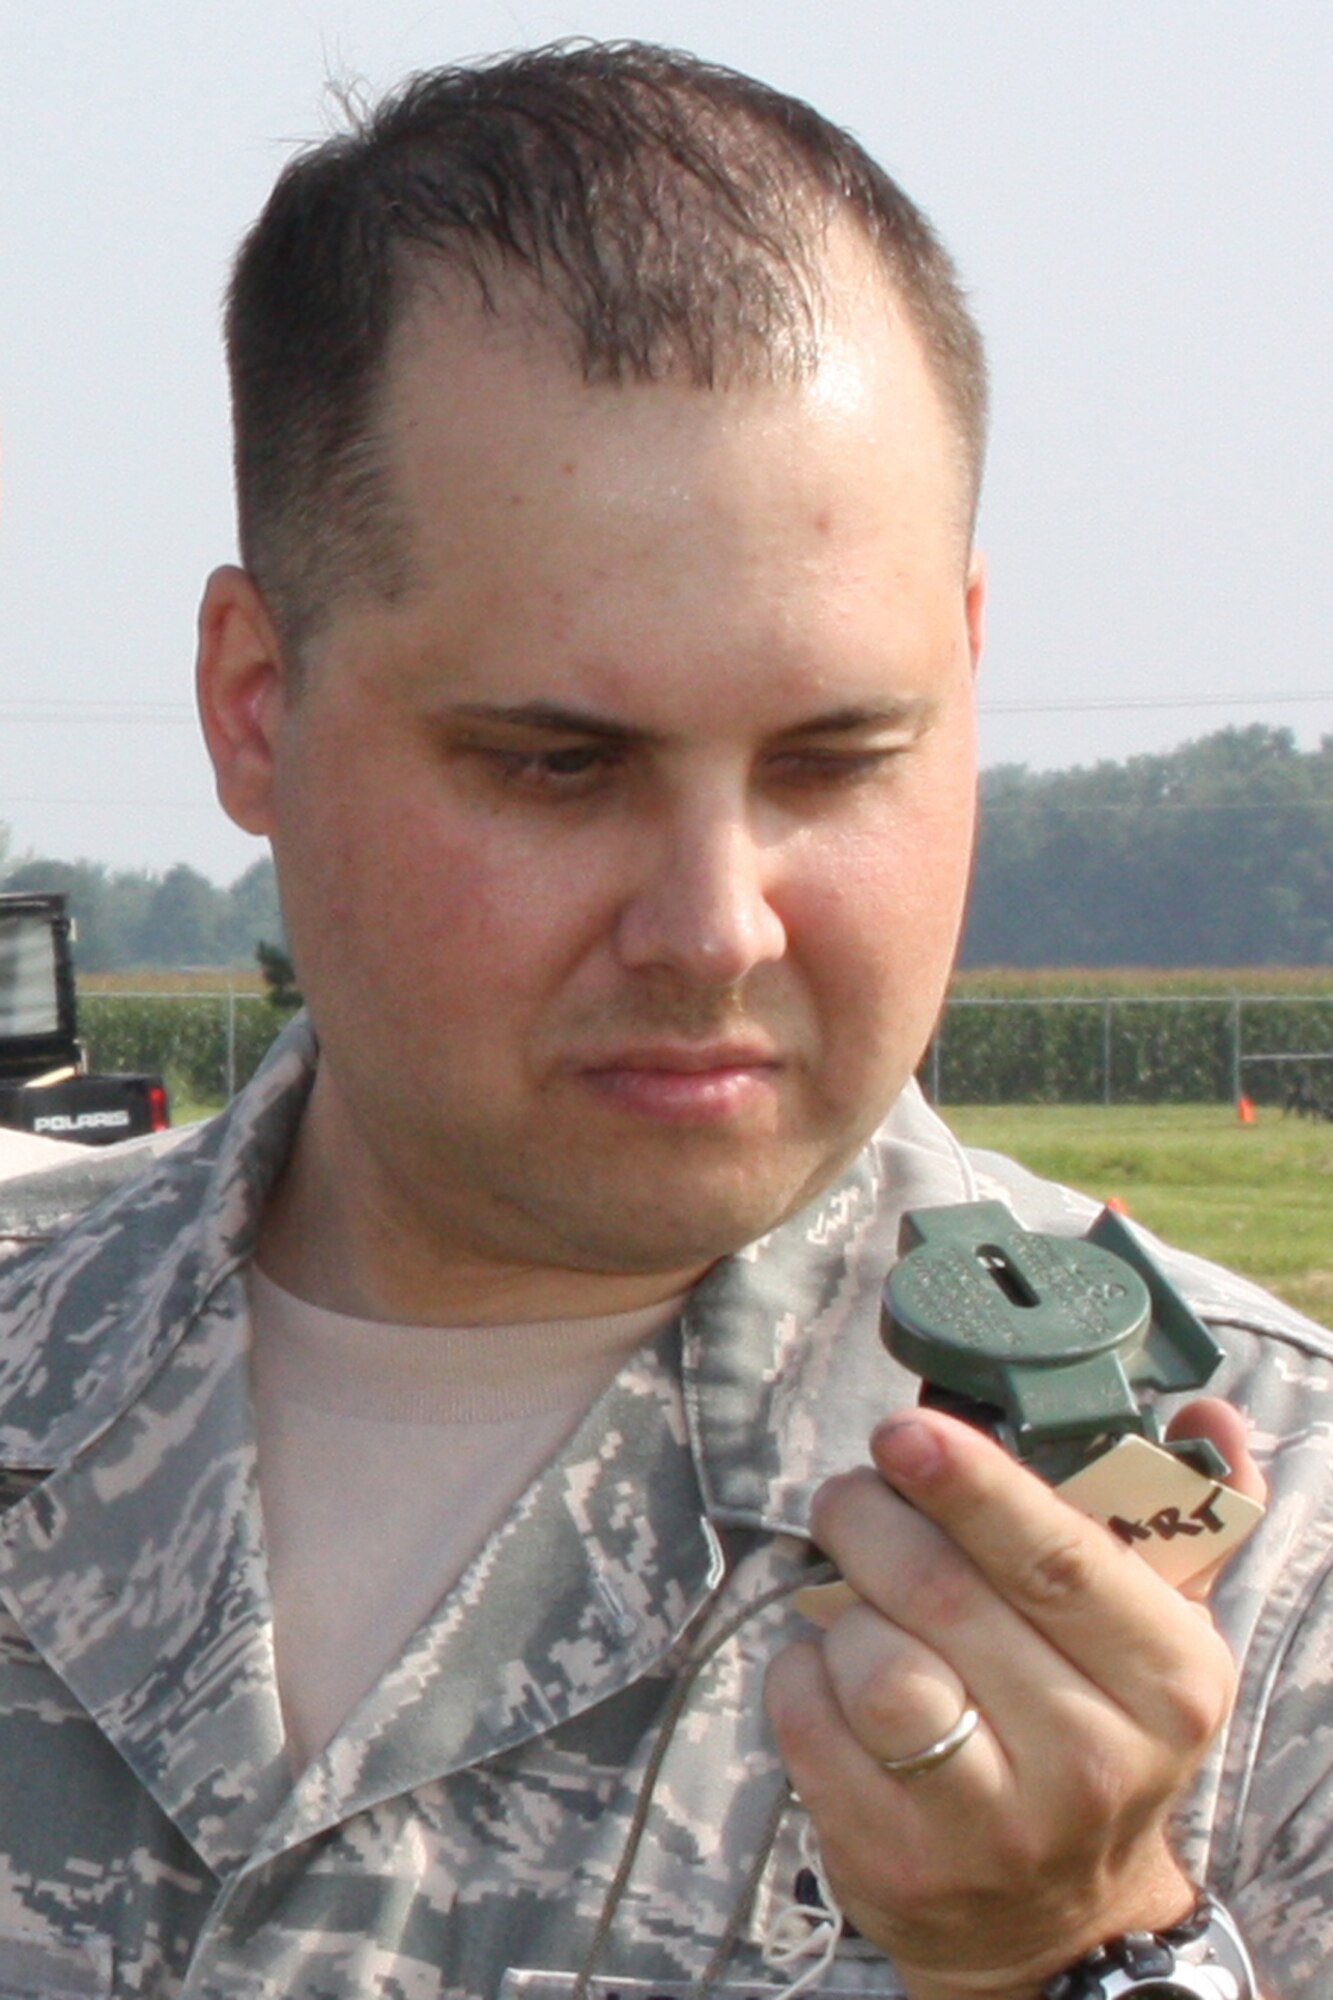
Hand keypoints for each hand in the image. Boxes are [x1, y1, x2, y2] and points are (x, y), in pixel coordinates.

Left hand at [764, 1399, 1264, 1999]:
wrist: (1053, 1916)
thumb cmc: (1093, 1726)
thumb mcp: (1159, 1631)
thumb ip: (1176, 1513)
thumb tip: (1204, 1411)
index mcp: (1167, 1679)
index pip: (1061, 1561)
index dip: (973, 1486)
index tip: (905, 1430)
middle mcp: (1090, 1760)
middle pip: (943, 1596)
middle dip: (872, 1516)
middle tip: (853, 1492)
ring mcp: (990, 1826)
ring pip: (874, 1662)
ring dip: (841, 1603)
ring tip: (858, 1596)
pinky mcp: (895, 1863)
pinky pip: (808, 1721)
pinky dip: (801, 1669)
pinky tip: (832, 1669)